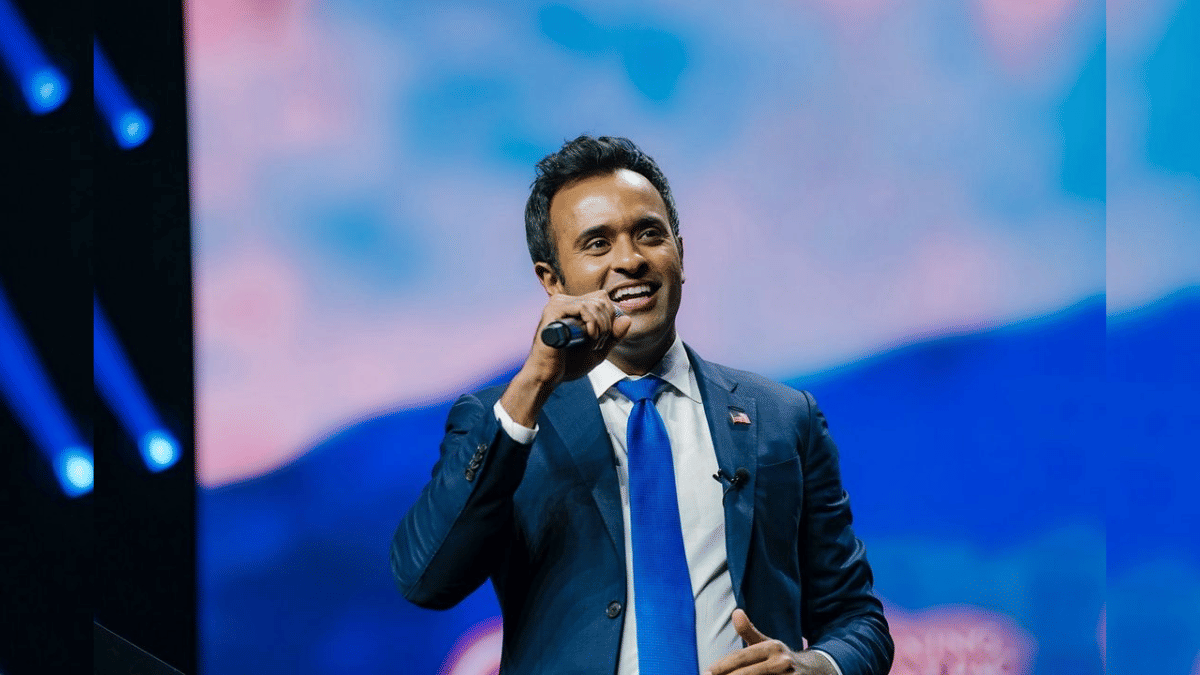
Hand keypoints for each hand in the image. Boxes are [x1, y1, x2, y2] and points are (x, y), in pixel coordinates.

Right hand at [499, 290, 630, 425]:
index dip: (611, 316)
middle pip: (602, 299)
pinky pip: (583, 307)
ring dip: (602, 326)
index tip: (605, 338)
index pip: (602, 298)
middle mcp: (564, 301)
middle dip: (608, 323)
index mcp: (571, 306)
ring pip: (595, 303)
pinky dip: (593, 322)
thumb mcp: (598, 350)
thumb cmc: (568, 364)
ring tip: (594, 342)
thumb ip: (613, 336)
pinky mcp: (554, 312)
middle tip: (600, 342)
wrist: (547, 376)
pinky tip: (590, 336)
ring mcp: (557, 304)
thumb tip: (627, 318)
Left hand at [703, 609, 836, 674]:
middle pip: (747, 674)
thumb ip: (750, 632)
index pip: (740, 658)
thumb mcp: (769, 644)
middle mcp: (782, 661)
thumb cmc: (782, 659)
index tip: (705, 674)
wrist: (817, 671)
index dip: (720, 667)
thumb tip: (736, 612)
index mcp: (772, 647)